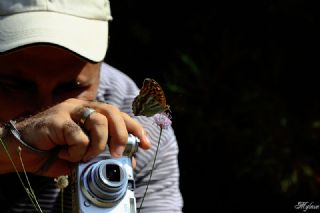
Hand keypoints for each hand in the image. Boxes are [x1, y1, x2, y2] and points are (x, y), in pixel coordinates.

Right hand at [11, 98, 150, 176]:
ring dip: (97, 145)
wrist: (21, 151)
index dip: (135, 128)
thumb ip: (103, 153)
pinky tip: (66, 154)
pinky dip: (77, 150)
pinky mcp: (56, 119)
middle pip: (113, 112)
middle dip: (121, 135)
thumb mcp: (84, 154)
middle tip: (117, 153)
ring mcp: (68, 111)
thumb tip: (129, 159)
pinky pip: (78, 135)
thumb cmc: (53, 152)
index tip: (146, 144)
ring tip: (84, 155)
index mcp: (90, 113)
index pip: (119, 115)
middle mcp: (81, 107)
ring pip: (99, 121)